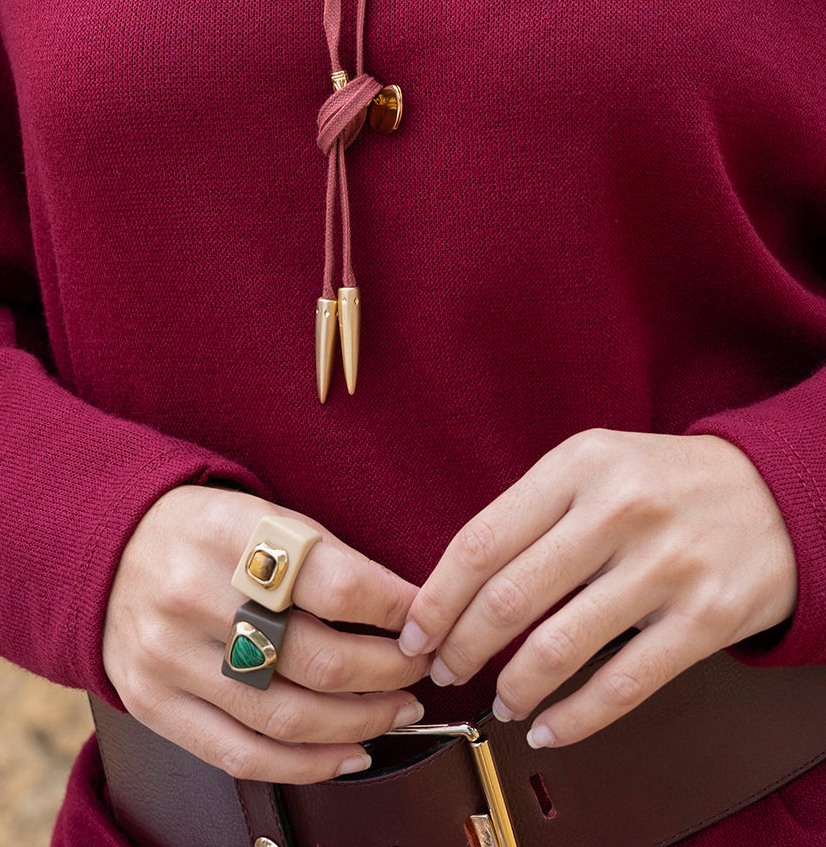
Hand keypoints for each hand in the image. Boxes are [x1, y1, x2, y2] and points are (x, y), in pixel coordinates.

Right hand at [103, 485, 428, 783]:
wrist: (108, 547)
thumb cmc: (204, 531)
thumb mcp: (262, 515)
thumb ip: (326, 558)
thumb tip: (405, 611)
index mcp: (229, 536)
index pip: (336, 585)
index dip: (396, 610)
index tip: (424, 618)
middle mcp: (193, 597)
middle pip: (318, 659)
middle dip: (389, 673)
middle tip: (419, 668)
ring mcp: (168, 657)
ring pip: (287, 716)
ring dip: (361, 723)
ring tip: (396, 711)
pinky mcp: (153, 703)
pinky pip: (240, 755)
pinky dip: (307, 766)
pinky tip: (347, 754)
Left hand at [398, 430, 797, 748]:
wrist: (776, 492)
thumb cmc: (662, 482)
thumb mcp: (592, 464)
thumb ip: (531, 511)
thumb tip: (459, 584)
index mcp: (578, 465)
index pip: (482, 541)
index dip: (438, 597)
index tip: (416, 631)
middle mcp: (619, 509)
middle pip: (510, 597)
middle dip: (462, 646)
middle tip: (445, 669)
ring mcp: (666, 565)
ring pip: (560, 647)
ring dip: (514, 687)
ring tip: (499, 700)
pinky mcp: (706, 617)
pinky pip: (624, 683)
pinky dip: (576, 718)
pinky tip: (549, 728)